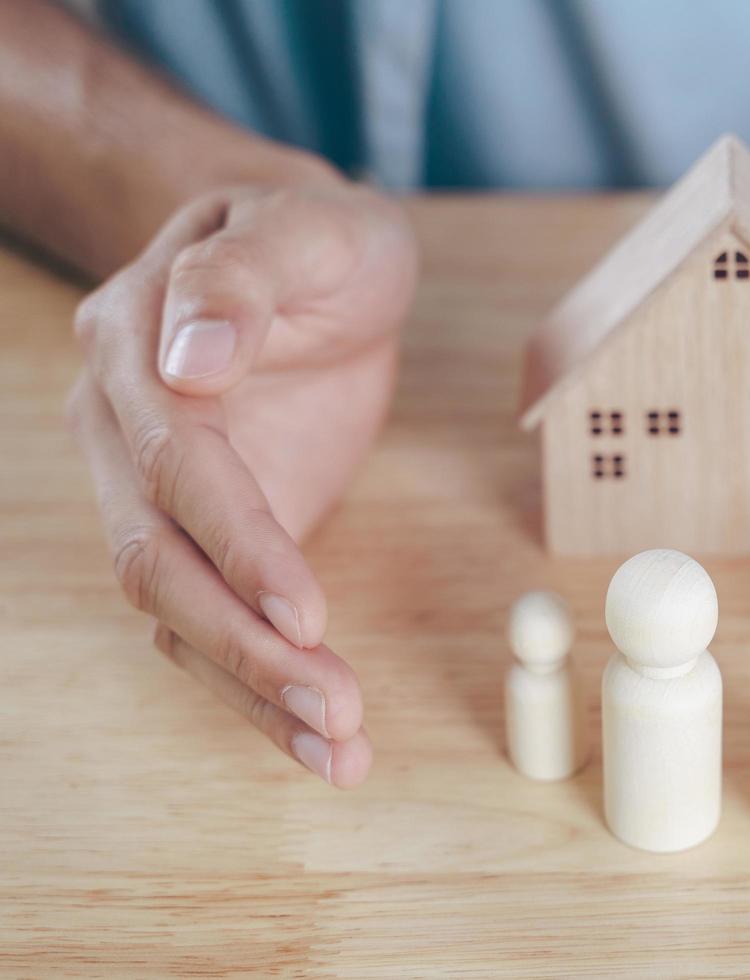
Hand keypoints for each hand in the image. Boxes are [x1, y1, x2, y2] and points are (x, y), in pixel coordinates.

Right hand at [66, 182, 417, 784]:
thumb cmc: (318, 240)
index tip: (306, 614)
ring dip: (254, 690)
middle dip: (244, 647)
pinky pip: (213, 624)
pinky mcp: (206, 535)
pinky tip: (324, 739)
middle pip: (158, 562)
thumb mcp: (305, 228)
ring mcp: (154, 494)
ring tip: (340, 751)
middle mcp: (123, 433)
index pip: (177, 466)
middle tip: (337, 711)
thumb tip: (188, 360)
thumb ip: (242, 280)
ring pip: (177, 613)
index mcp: (137, 350)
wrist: (313, 263)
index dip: (239, 543)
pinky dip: (263, 686)